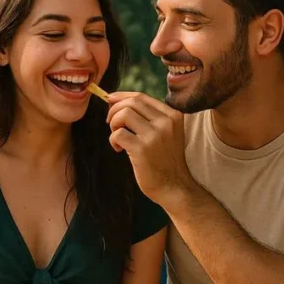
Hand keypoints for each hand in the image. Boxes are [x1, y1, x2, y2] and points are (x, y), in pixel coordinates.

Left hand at [105, 92, 193, 207]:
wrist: (174, 187)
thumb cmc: (165, 161)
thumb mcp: (166, 133)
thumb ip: (150, 117)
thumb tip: (117, 101)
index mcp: (173, 115)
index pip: (142, 97)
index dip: (122, 97)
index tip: (110, 101)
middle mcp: (166, 122)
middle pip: (132, 103)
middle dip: (115, 110)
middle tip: (111, 123)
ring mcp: (155, 135)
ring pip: (124, 114)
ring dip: (114, 124)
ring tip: (117, 137)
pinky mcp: (142, 149)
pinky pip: (118, 134)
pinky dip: (113, 140)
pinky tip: (118, 149)